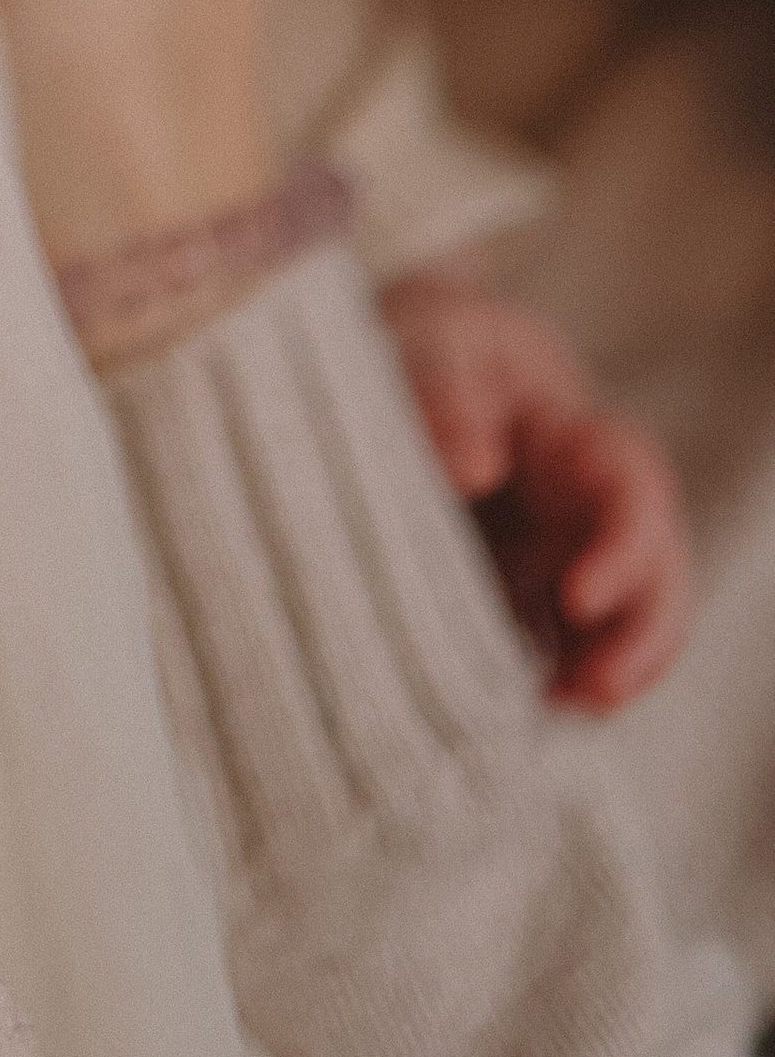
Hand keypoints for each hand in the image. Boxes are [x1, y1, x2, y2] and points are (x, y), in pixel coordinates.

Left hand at [383, 270, 691, 712]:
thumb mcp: (427, 348)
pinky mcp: (528, 592)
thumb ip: (441, 395)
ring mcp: (563, 551)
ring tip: (561, 708)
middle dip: (642, 633)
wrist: (402, 369)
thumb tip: (475, 466)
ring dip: (612, 669)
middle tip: (595, 687)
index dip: (624, 548)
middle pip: (654, 568)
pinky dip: (562, 678)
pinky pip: (569, 644)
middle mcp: (584, 502)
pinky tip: (526, 708)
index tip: (577, 597)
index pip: (632, 486)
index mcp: (569, 435)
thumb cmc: (424, 351)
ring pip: (625, 617)